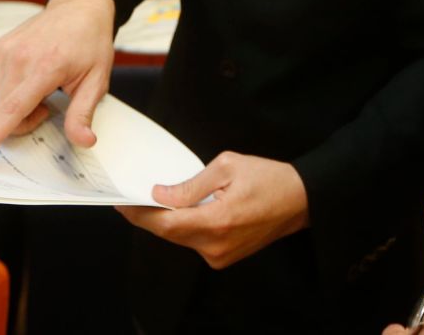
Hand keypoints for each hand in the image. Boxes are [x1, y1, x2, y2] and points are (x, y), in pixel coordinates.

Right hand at [0, 0, 116, 167]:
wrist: (79, 8)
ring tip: (44, 90)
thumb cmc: (91, 43)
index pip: (11, 111)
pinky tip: (33, 79)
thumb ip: (83, 113)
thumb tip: (84, 141)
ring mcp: (5, 51)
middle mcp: (19, 58)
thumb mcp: (97, 80)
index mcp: (45, 67)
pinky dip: (12, 93)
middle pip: (1, 113)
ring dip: (16, 108)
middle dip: (22, 123)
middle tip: (49, 108)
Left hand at [116, 152, 308, 268]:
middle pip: (169, 234)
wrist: (300, 200)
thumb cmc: (269, 178)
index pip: (166, 223)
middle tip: (132, 199)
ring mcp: (221, 255)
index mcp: (218, 220)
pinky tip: (182, 211)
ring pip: (181, 239)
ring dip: (167, 221)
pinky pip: (195, 242)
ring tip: (156, 202)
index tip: (123, 203)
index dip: (140, 214)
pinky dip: (184, 227)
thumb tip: (161, 194)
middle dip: (149, 216)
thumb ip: (191, 184)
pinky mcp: (224, 258)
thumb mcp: (228, 167)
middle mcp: (216, 245)